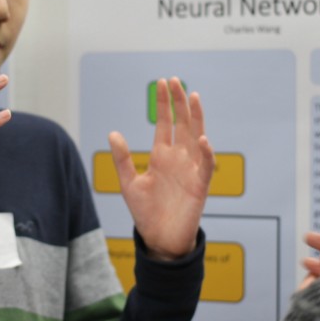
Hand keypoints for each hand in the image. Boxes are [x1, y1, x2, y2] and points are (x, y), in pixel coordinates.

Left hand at [108, 77, 214, 260]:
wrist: (159, 239)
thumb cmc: (145, 213)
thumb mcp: (129, 183)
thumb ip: (123, 158)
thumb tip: (113, 132)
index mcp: (161, 156)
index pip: (164, 123)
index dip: (164, 104)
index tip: (162, 83)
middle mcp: (178, 158)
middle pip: (182, 123)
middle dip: (179, 102)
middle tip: (175, 81)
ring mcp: (190, 169)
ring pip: (196, 136)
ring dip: (196, 117)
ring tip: (192, 96)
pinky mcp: (200, 185)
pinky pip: (206, 165)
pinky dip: (206, 152)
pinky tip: (201, 138)